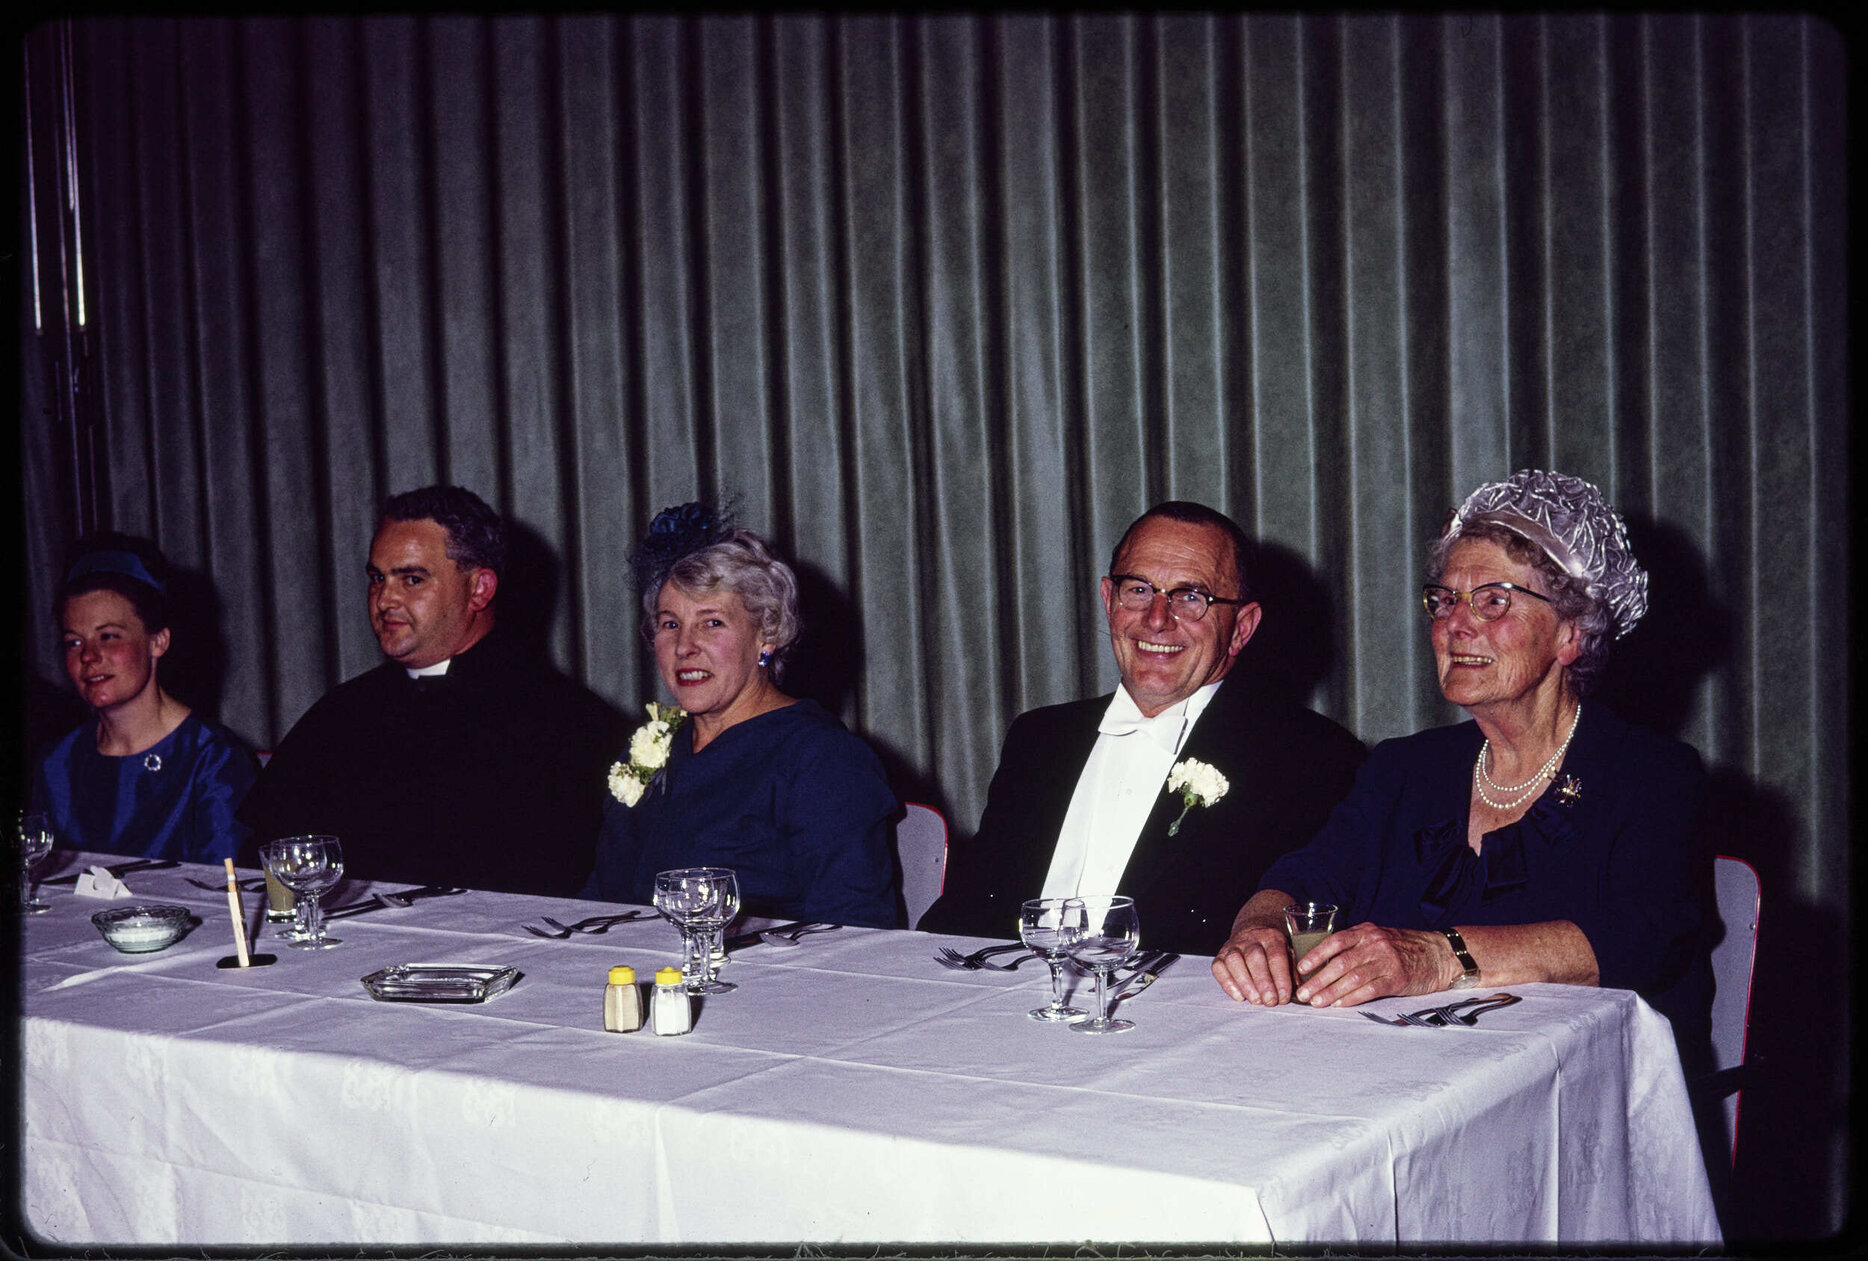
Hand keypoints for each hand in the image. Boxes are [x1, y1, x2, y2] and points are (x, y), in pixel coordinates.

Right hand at [1211, 924, 1295, 1005]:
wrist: (1253, 932)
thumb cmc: (1275, 951)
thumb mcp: (1289, 955)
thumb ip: (1294, 972)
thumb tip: (1300, 992)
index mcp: (1272, 937)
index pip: (1276, 956)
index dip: (1280, 978)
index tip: (1284, 997)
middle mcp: (1251, 939)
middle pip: (1254, 958)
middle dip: (1263, 983)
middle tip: (1270, 1002)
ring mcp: (1233, 946)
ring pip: (1234, 961)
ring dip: (1245, 984)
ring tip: (1256, 1001)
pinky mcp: (1220, 956)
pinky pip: (1219, 968)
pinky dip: (1228, 984)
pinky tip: (1239, 997)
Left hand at [1286, 922, 1452, 1007]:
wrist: (1441, 954)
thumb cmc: (1405, 948)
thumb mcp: (1379, 938)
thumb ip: (1356, 946)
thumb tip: (1324, 963)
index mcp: (1366, 932)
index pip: (1335, 942)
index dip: (1315, 955)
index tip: (1300, 968)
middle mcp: (1375, 944)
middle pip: (1340, 963)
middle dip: (1318, 980)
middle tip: (1303, 993)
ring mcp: (1387, 961)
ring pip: (1352, 978)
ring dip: (1331, 992)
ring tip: (1316, 1002)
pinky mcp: (1397, 978)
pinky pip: (1370, 990)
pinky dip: (1352, 998)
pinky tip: (1340, 1004)